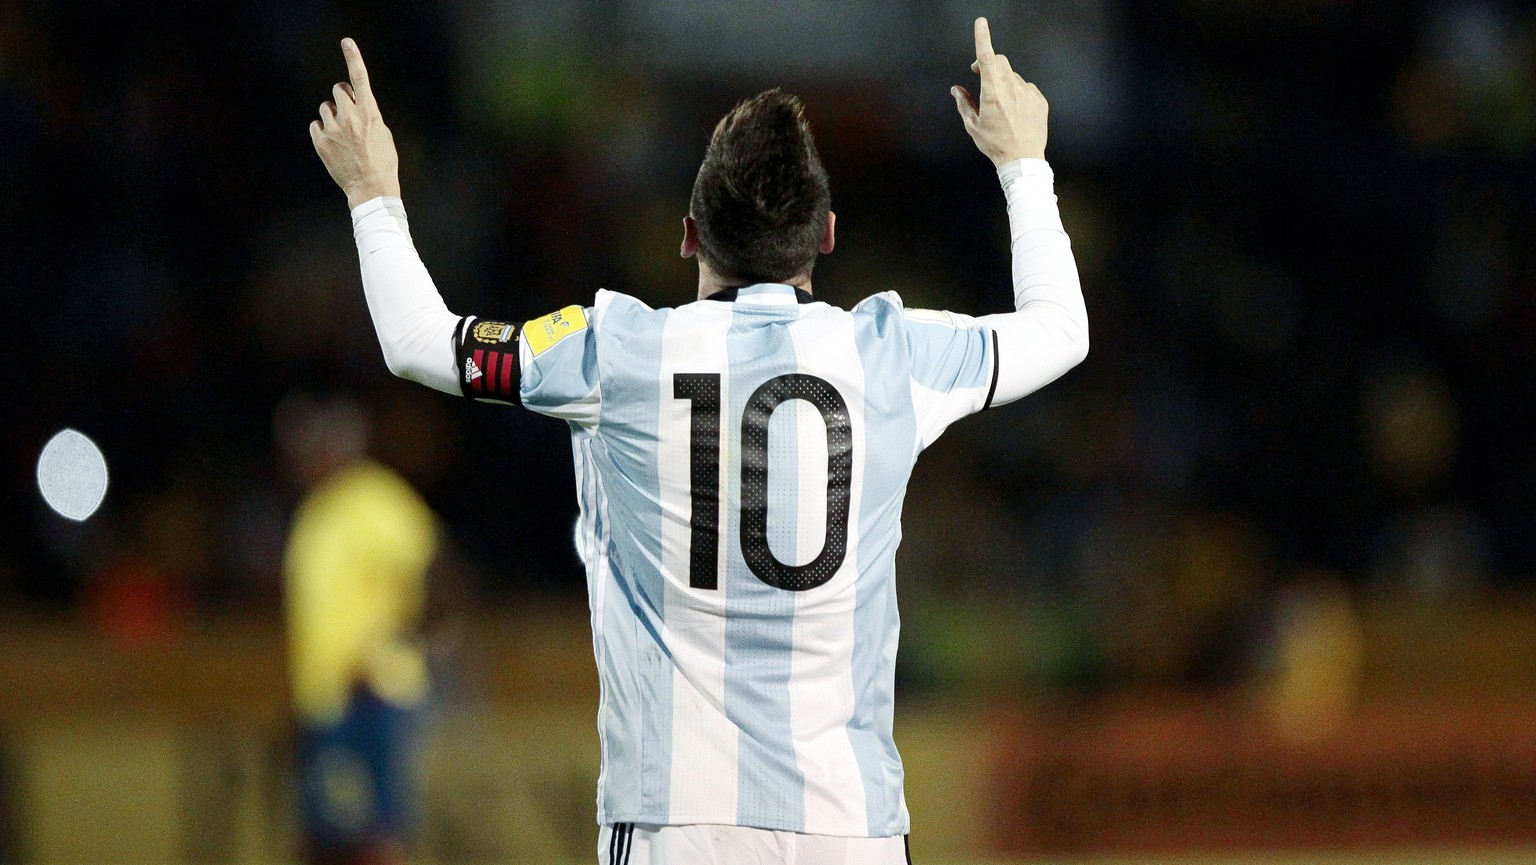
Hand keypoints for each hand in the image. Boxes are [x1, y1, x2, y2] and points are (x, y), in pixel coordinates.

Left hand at [310, 38, 400, 208]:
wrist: (371, 189)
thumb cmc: (382, 161)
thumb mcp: (383, 134)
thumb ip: (369, 114)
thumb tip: (357, 103)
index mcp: (369, 114)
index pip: (359, 79)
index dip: (353, 58)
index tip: (346, 43)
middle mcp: (349, 118)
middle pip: (337, 90)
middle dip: (343, 97)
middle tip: (349, 113)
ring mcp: (333, 130)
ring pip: (325, 107)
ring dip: (332, 115)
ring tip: (343, 134)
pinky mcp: (321, 142)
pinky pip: (316, 124)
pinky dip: (323, 130)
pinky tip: (334, 143)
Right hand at [951, 18, 1047, 165]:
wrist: (1023, 159)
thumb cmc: (996, 145)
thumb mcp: (973, 126)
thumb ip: (963, 104)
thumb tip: (957, 90)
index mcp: (993, 93)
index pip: (987, 58)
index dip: (983, 38)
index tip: (981, 24)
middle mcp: (1012, 89)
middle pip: (1001, 62)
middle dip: (990, 64)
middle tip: (981, 75)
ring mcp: (1028, 93)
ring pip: (1013, 76)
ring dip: (1004, 81)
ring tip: (1001, 104)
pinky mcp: (1039, 100)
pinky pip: (1026, 88)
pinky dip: (1018, 92)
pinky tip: (1014, 111)